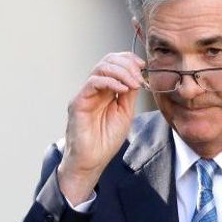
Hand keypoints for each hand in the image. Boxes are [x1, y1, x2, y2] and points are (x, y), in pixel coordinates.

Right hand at [56, 52, 142, 204]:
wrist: (91, 161)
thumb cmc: (105, 141)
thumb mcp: (125, 113)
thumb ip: (129, 94)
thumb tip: (138, 76)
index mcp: (106, 91)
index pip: (114, 64)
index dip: (129, 60)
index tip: (143, 66)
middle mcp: (94, 89)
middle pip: (107, 61)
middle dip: (126, 64)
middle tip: (139, 76)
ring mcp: (85, 94)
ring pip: (100, 68)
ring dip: (121, 72)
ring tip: (133, 83)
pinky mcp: (78, 102)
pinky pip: (93, 83)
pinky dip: (110, 82)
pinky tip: (122, 89)